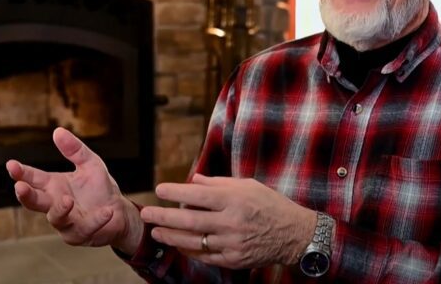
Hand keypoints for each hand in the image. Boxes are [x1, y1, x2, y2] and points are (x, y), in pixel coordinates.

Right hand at [5, 127, 142, 253]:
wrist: (119, 212)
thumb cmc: (100, 189)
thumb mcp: (90, 163)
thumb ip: (75, 150)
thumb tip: (58, 131)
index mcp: (53, 185)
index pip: (32, 178)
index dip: (21, 173)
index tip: (11, 165)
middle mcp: (55, 204)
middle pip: (34, 202)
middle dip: (26, 196)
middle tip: (20, 188)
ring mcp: (65, 221)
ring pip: (56, 218)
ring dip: (60, 209)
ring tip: (68, 200)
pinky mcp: (80, 234)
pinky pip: (85, 228)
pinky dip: (96, 220)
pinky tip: (106, 212)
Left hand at [140, 174, 315, 268]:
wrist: (294, 234)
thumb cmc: (270, 204)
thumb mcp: (248, 185)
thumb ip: (218, 183)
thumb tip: (192, 181)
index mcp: (235, 199)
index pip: (198, 196)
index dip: (175, 193)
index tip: (159, 189)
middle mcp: (231, 222)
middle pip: (189, 220)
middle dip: (163, 217)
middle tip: (146, 213)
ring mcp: (232, 243)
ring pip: (193, 241)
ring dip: (171, 236)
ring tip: (155, 232)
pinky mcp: (234, 259)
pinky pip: (205, 255)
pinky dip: (189, 250)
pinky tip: (177, 244)